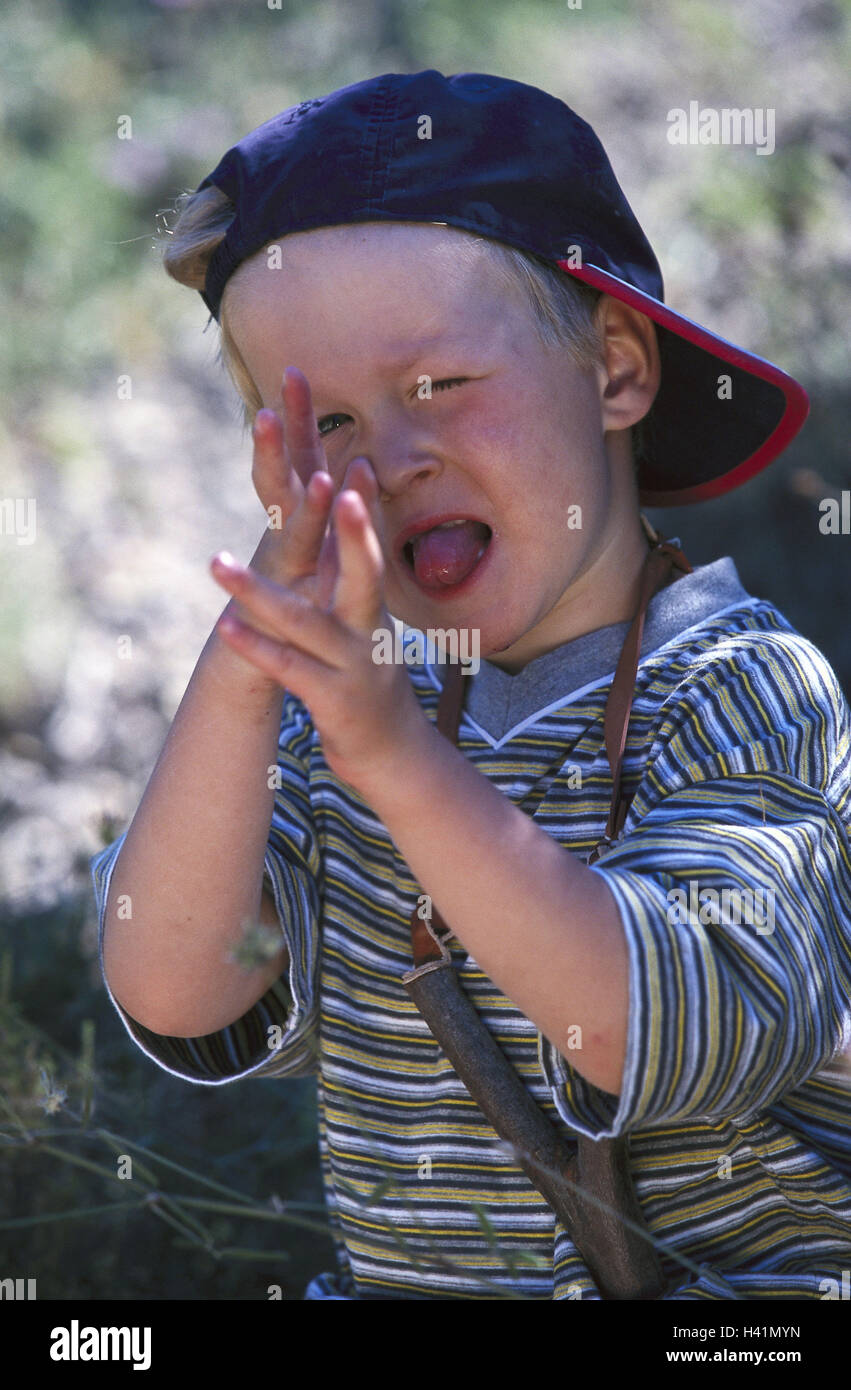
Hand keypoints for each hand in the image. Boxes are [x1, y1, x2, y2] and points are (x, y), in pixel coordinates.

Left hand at [210, 368, 426, 797]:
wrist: (392, 753)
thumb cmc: (368, 677)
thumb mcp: (366, 625)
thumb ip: (353, 579)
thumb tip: (349, 523)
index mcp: (372, 606)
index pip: (369, 548)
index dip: (363, 509)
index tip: (357, 461)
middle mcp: (369, 629)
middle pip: (364, 573)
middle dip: (351, 532)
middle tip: (335, 485)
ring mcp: (352, 665)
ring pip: (304, 622)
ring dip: (258, 592)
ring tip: (215, 564)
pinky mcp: (332, 699)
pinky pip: (288, 668)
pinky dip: (258, 647)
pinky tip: (226, 627)